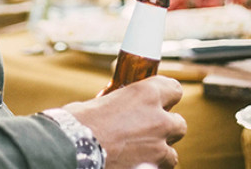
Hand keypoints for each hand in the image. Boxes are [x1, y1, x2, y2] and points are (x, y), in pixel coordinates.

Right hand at [62, 76, 186, 168]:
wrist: (71, 148)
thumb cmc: (79, 122)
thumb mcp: (102, 101)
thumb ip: (121, 104)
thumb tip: (118, 108)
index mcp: (147, 94)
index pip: (174, 89)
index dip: (168, 96)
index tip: (160, 101)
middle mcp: (159, 120)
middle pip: (179, 124)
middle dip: (167, 128)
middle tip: (149, 130)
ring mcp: (158, 148)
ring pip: (172, 153)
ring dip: (160, 152)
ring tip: (141, 153)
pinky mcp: (151, 168)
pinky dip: (149, 167)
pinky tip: (135, 164)